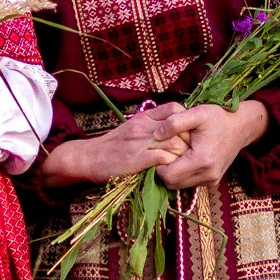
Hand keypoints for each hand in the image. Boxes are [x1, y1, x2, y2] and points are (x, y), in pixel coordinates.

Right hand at [37, 102, 190, 185]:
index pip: (174, 108)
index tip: (187, 134)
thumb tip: (173, 131)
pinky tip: (170, 171)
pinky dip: (171, 165)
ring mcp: (142, 142)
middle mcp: (145, 126)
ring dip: (183, 156)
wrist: (88, 157)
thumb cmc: (111, 146)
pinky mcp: (138, 159)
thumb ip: (151, 126)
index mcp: (144, 117)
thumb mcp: (132, 128)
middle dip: (189, 142)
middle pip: (180, 128)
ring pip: (176, 143)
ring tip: (183, 164)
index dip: (186, 121)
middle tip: (191, 153)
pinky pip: (164, 159)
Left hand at [155, 100, 270, 189]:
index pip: (169, 176)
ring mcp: (212, 180)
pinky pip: (190, 183)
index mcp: (202, 160)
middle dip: (163, 170)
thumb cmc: (218, 118)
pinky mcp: (213, 181)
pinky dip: (183, 174)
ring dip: (173, 173)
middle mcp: (208, 175)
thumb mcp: (197, 113)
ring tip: (173, 154)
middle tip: (162, 153)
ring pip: (180, 186)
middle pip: (173, 184)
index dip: (158, 165)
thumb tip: (156, 135)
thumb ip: (174, 122)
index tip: (157, 151)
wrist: (241, 127)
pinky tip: (183, 158)